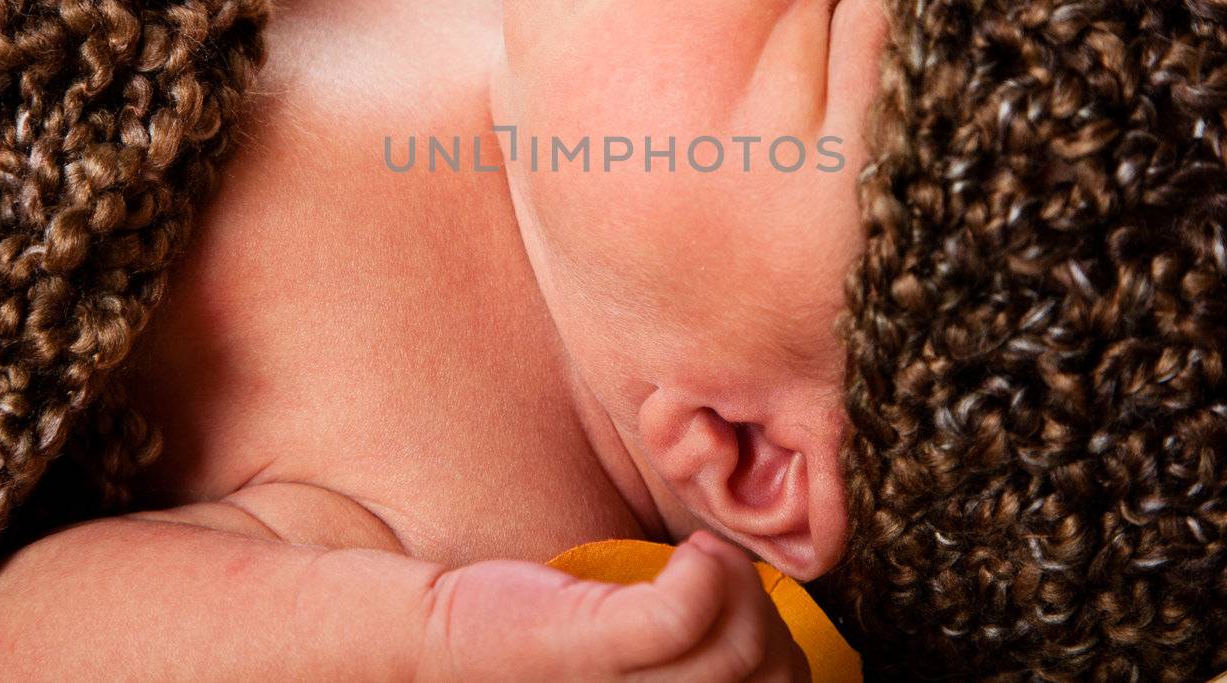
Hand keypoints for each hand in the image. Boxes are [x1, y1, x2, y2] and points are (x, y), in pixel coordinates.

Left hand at [419, 530, 810, 682]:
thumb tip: (776, 647)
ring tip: (700, 558)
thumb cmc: (548, 657)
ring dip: (739, 583)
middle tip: (725, 576)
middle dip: (767, 616)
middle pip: (771, 678)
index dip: (787, 662)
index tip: (753, 625)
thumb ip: (701, 665)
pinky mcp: (582, 649)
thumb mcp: (641, 675)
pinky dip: (706, 573)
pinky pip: (682, 613)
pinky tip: (687, 556)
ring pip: (738, 649)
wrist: (439, 644)